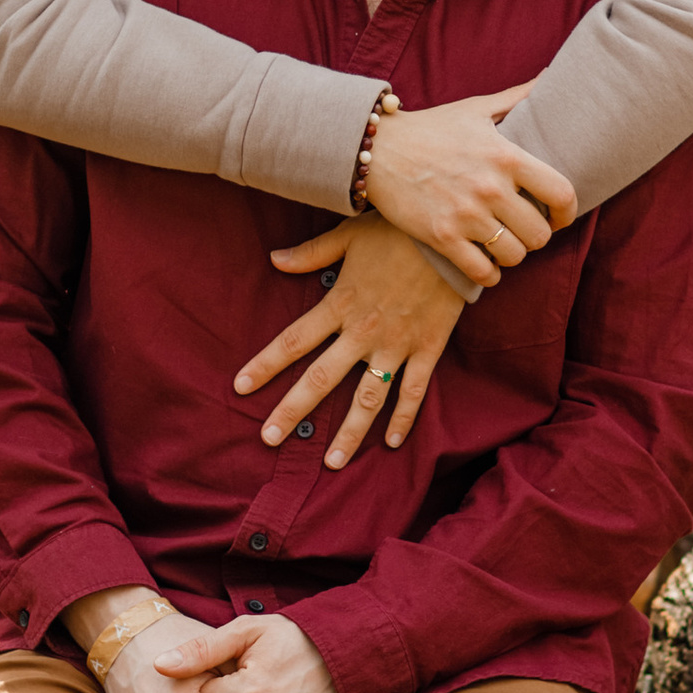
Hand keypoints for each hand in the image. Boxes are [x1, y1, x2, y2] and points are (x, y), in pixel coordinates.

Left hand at [238, 216, 465, 464]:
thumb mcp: (349, 234)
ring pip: (367, 399)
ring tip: (330, 463)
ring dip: (349, 433)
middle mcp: (363, 332)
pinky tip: (391, 443)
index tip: (239, 387)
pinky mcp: (427, 348)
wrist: (453, 232)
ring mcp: (396, 345)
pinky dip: (404, 419)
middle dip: (292, 411)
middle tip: (269, 438)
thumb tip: (274, 259)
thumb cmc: (398, 229)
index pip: (293, 341)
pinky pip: (414, 392)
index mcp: (339, 304)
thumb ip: (311, 253)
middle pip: (320, 379)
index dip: (265, 365)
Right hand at [361, 89, 575, 283]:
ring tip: (503, 244)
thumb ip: (517, 97)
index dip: (568, 212)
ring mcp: (466, 215)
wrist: (376, 148)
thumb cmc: (430, 128)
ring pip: (514, 255)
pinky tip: (485, 264)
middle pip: (540, 234)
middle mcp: (490, 188)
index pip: (561, 193)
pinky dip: (489, 274)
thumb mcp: (476, 108)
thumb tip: (550, 76)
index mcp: (506, 157)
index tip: (559, 216)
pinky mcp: (442, 237)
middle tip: (524, 230)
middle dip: (537, 236)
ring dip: (512, 254)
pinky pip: (482, 272)